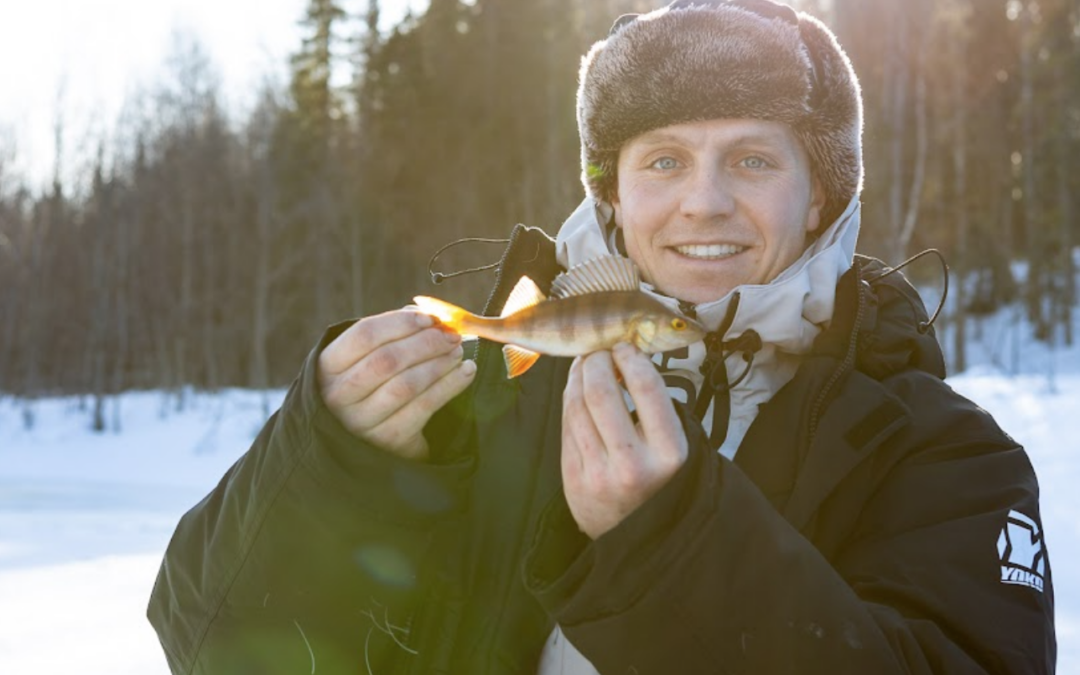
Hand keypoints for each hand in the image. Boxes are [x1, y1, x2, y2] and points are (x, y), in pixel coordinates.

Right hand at [317, 309, 476, 460]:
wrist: (368, 437)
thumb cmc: (371, 383)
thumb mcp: (368, 357)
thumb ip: (393, 332)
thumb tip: (428, 314)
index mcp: (328, 365)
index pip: (365, 335)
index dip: (401, 322)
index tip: (430, 318)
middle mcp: (338, 395)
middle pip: (387, 360)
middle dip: (426, 343)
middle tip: (452, 335)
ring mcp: (361, 421)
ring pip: (407, 385)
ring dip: (440, 364)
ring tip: (458, 352)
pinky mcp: (388, 439)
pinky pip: (425, 407)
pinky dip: (451, 385)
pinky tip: (466, 372)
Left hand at [561, 342, 687, 539]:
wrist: (634, 534)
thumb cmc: (656, 479)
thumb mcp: (671, 447)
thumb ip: (654, 407)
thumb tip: (625, 357)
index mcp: (668, 452)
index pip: (646, 387)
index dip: (630, 357)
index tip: (624, 346)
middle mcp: (633, 463)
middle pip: (602, 391)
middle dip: (596, 361)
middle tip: (598, 351)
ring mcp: (599, 473)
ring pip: (577, 405)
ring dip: (578, 375)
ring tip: (585, 364)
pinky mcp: (573, 478)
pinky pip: (566, 424)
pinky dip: (570, 399)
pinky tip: (576, 389)